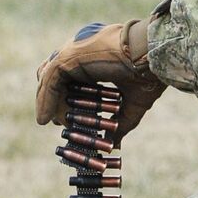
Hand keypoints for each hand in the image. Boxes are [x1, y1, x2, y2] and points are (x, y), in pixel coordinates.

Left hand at [36, 20, 165, 141]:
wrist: (153, 58)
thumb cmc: (148, 76)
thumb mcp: (131, 106)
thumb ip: (119, 124)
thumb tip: (114, 146)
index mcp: (95, 59)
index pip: (72, 78)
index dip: (67, 99)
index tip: (69, 120)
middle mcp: (81, 52)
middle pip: (56, 77)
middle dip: (55, 102)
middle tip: (59, 123)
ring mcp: (73, 52)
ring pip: (49, 78)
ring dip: (49, 102)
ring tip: (49, 122)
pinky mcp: (69, 55)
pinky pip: (49, 80)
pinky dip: (45, 99)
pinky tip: (45, 118)